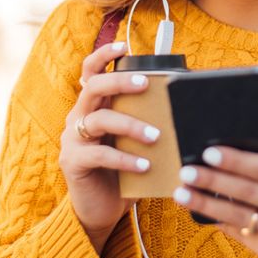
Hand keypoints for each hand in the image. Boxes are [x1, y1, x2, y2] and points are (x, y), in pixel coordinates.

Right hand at [61, 41, 159, 253]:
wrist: (100, 210)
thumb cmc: (122, 173)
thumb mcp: (134, 144)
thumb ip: (147, 125)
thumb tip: (186, 111)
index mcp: (92, 108)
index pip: (90, 73)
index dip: (103, 56)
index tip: (123, 46)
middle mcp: (78, 118)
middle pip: (93, 88)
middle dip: (120, 82)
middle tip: (145, 84)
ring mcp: (72, 139)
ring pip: (98, 119)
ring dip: (130, 124)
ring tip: (156, 136)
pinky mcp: (73, 162)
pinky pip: (99, 154)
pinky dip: (124, 158)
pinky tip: (144, 165)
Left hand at [171, 138, 257, 257]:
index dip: (238, 161)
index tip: (209, 152)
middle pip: (249, 192)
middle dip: (214, 180)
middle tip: (187, 170)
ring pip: (239, 216)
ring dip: (206, 203)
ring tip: (181, 192)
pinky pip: (240, 232)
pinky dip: (217, 219)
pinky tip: (197, 209)